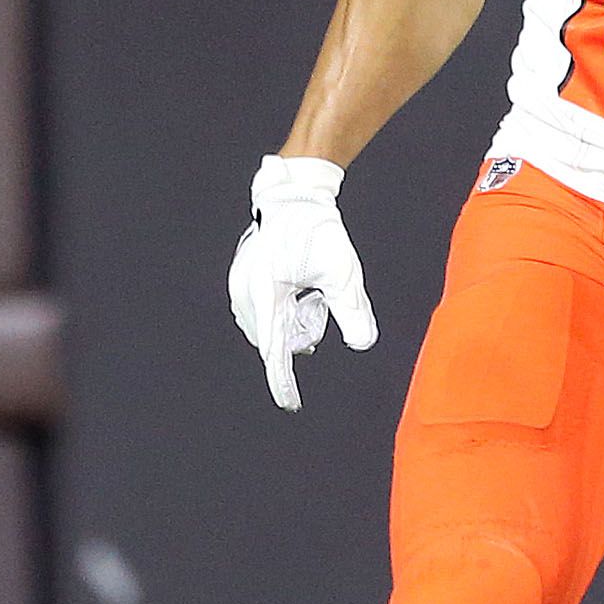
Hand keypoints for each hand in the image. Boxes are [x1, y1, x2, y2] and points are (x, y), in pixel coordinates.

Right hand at [227, 154, 371, 410]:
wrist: (294, 199)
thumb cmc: (318, 232)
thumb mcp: (342, 271)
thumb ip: (352, 309)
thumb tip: (362, 344)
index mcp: (267, 292)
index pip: (275, 349)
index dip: (283, 380)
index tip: (291, 404)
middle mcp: (246, 294)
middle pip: (275, 338)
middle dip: (300, 332)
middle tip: (317, 304)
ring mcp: (240, 288)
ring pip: (270, 327)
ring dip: (292, 322)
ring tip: (308, 294)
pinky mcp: (241, 283)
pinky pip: (263, 313)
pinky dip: (283, 311)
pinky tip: (298, 290)